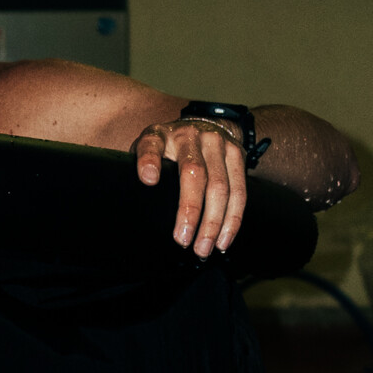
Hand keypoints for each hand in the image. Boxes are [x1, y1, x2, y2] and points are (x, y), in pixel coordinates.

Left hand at [133, 119, 246, 258]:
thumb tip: (133, 211)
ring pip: (220, 186)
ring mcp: (216, 143)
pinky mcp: (236, 153)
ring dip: (213, 222)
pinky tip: (223, 239)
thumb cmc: (168, 148)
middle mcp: (189, 135)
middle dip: (190, 210)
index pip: (151, 145)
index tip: (148, 180)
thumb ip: (141, 170)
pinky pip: (239, 191)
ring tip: (203, 247)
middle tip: (183, 240)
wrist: (205, 124)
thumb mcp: (149, 151)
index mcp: (160, 135)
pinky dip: (233, 219)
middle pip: (194, 173)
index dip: (149, 161)